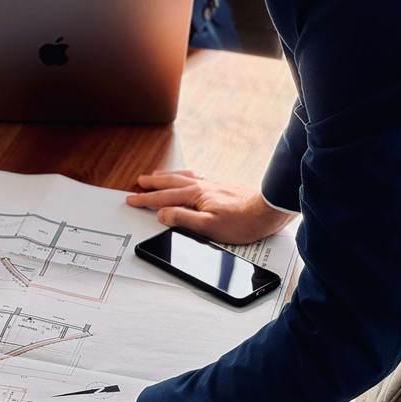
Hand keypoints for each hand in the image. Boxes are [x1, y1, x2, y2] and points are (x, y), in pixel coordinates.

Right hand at [125, 169, 293, 243]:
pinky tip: (187, 176)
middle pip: (171, 181)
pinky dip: (185, 174)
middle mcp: (202, 185)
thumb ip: (182, 219)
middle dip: (153, 182)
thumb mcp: (208, 227)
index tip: (132, 199)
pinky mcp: (222, 184)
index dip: (145, 199)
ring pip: (184, 176)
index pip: (164, 197)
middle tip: (139, 182)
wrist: (267, 210)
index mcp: (195, 195)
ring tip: (157, 175)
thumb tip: (162, 214)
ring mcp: (213, 183)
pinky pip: (197, 175)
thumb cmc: (241, 222)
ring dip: (167, 176)